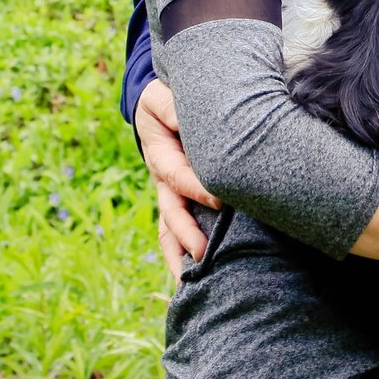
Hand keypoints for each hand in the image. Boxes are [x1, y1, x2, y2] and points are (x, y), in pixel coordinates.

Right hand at [135, 79, 217, 279]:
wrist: (162, 107)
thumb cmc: (166, 101)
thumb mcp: (160, 97)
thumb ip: (170, 107)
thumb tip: (182, 118)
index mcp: (160, 156)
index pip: (177, 176)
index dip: (195, 188)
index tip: (218, 200)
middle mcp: (164, 182)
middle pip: (171, 213)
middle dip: (186, 234)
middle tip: (204, 253)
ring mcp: (171, 196)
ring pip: (171, 230)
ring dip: (180, 255)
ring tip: (191, 280)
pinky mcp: (181, 203)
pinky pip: (176, 234)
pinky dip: (181, 256)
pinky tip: (191, 279)